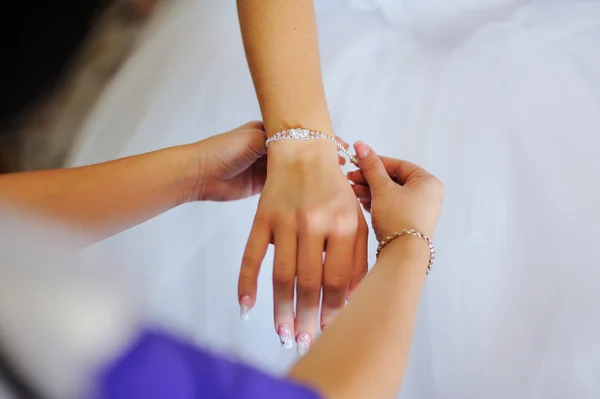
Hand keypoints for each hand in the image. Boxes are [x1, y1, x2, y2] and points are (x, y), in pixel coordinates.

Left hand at [192, 122, 347, 201]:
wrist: (199, 174)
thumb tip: (309, 145)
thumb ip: (279, 143)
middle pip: (301, 155)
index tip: (339, 145)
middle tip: (342, 164)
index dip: (319, 141)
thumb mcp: (254, 140)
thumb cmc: (223, 151)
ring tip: (334, 180)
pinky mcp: (265, 188)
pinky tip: (317, 195)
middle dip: (320, 160)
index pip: (301, 135)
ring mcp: (269, 170)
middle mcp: (271, 150)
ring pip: (296, 173)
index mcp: (269, 132)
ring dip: (312, 177)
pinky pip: (286, 190)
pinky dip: (300, 192)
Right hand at [238, 140, 368, 353]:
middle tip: (304, 342)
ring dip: (280, 309)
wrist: (303, 151)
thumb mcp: (355, 216)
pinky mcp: (262, 217)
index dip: (334, 310)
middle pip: (310, 282)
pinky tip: (246, 306)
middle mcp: (315, 223)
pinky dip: (246, 282)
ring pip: (281, 275)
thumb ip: (357, 256)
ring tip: (282, 334)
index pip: (339, 278)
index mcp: (345, 224)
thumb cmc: (335, 189)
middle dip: (308, 318)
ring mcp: (286, 220)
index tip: (331, 332)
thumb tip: (352, 299)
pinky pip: (251, 255)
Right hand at [347, 142, 443, 243]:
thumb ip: (371, 166)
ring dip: (371, 190)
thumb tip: (361, 146)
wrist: (403, 255)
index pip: (398, 165)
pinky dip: (378, 203)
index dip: (375, 162)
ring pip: (391, 194)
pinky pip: (392, 206)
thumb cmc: (398, 219)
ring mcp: (420, 210)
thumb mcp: (382, 189)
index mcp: (428, 182)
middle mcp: (428, 195)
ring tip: (353, 191)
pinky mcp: (410, 223)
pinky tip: (362, 202)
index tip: (357, 161)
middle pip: (394, 179)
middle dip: (370, 178)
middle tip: (351, 177)